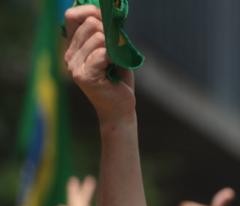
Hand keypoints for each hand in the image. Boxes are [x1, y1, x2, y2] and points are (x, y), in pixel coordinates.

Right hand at [63, 5, 134, 125]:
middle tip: (115, 50)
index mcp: (73, 46)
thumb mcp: (112, 52)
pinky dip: (113, 57)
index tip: (106, 21)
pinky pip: (102, 53)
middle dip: (109, 32)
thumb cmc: (117, 80)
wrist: (119, 109)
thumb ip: (107, 34)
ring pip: (98, 38)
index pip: (72, 16)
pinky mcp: (84, 76)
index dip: (90, 12)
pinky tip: (114, 68)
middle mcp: (69, 54)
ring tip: (114, 63)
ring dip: (113, 47)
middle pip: (90, 24)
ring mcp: (74, 65)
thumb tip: (106, 15)